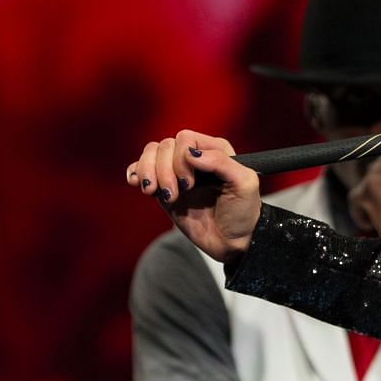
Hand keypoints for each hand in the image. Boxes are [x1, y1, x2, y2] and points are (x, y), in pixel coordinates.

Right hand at [127, 130, 260, 262]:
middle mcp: (194, 158)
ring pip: (150, 154)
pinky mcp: (164, 188)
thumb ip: (222, 163)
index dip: (181, 158)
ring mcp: (177, 173)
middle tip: (177, 194)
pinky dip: (135, 173)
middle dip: (164, 170)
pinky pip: (141, 169)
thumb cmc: (243, 213)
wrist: (232, 242)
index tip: (190, 183)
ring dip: (148, 172)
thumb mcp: (244, 185)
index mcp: (215, 151)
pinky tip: (138, 184)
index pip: (185, 139)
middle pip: (164, 146)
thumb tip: (191, 154)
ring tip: (154, 192)